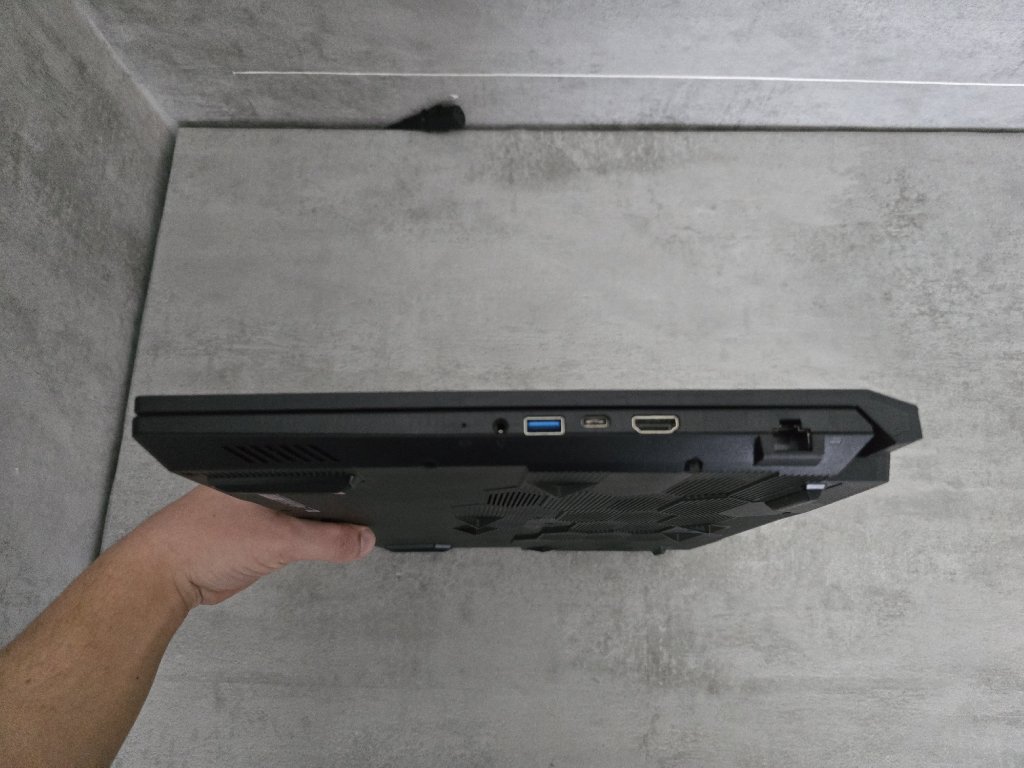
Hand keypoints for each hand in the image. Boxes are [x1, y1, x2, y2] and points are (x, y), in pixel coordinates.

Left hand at [123, 485, 374, 609]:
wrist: (165, 578)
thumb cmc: (200, 543)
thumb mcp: (279, 540)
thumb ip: (325, 541)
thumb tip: (363, 539)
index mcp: (266, 471)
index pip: (320, 471)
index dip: (348, 486)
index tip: (372, 505)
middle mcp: (261, 486)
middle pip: (316, 494)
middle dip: (337, 511)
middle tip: (357, 526)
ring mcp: (256, 513)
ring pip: (302, 517)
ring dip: (317, 531)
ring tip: (332, 538)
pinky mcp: (253, 539)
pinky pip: (289, 539)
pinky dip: (300, 547)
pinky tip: (302, 552)